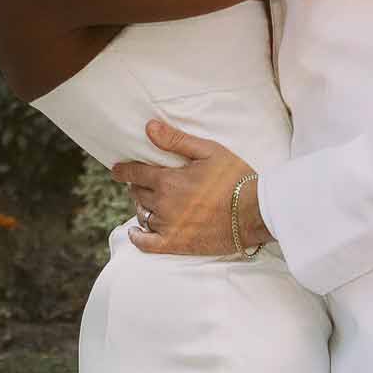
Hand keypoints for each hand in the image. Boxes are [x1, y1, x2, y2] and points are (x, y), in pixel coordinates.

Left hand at [112, 120, 262, 256]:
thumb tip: (148, 128)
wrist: (255, 212)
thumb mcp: (208, 151)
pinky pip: (147, 244)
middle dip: (137, 186)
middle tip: (142, 182)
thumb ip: (176, 140)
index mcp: (168, 181)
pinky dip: (138, 238)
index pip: (135, 174)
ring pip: (143, 214)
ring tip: (147, 201)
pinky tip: (136, 232)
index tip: (117, 169)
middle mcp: (163, 204)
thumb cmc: (235, 177)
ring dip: (142, 206)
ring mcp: (168, 226)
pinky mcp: (176, 244)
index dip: (124, 170)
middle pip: (138, 194)